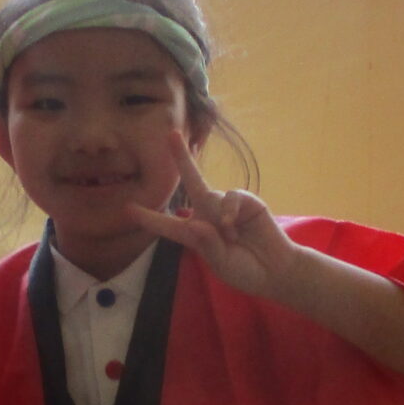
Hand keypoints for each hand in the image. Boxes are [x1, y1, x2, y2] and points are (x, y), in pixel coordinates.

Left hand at [128, 131, 306, 301]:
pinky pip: (232, 197)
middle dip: (181, 157)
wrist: (275, 271)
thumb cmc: (244, 269)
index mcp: (196, 233)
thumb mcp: (221, 264)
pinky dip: (230, 212)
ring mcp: (227, 206)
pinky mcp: (247, 202)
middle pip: (191, 181)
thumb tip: (196, 224)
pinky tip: (235, 228)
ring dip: (219, 218)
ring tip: (233, 240)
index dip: (149, 218)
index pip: (168, 225)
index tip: (128, 210)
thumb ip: (207, 245)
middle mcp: (208, 214)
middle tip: (171, 134)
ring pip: (211, 193)